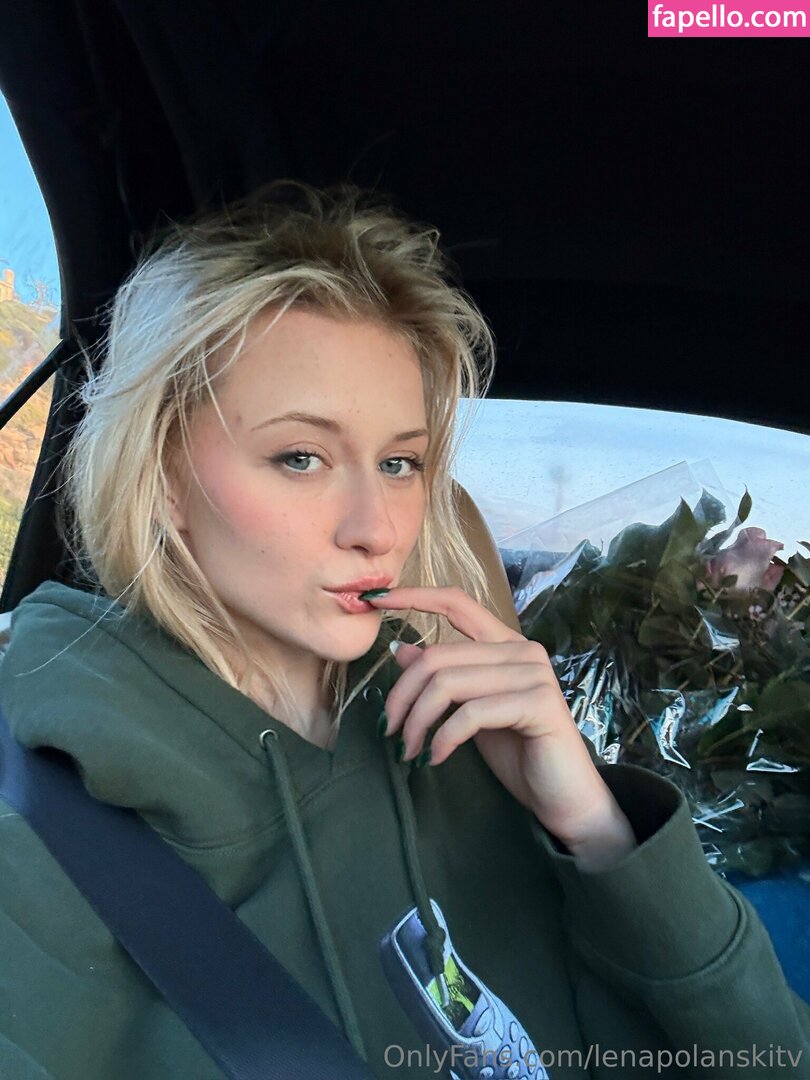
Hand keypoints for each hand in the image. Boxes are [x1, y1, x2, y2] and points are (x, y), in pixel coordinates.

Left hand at [367, 585, 636, 864]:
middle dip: (402, 695)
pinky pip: (470, 713)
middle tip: (389, 729)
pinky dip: (443, 738)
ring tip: (410, 749)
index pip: (457, 603)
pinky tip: (436, 758)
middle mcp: (523, 650)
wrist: (563, 799)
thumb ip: (444, 678)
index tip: (376, 599)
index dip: (414, 596)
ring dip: (417, 721)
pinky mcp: (539, 703)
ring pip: (448, 684)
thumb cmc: (518, 754)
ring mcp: (534, 674)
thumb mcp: (468, 712)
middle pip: (438, 655)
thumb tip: (401, 649)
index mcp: (506, 644)